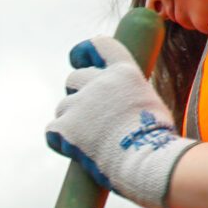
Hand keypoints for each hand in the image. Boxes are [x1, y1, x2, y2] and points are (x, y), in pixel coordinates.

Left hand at [45, 34, 196, 207]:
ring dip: (70, 121)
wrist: (148, 162)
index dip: (84, 51)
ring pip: (62, 107)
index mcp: (124, 72)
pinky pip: (52, 130)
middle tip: (88, 117)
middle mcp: (100, 81)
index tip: (76, 58)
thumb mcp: (150, 103)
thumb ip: (128, 94)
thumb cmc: (156, 141)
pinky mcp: (66, 125)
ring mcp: (81, 102)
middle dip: (77, 94)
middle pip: (73, 79)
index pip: (99, 46)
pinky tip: (74, 151)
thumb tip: (115, 104)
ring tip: (90, 141)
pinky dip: (59, 140)